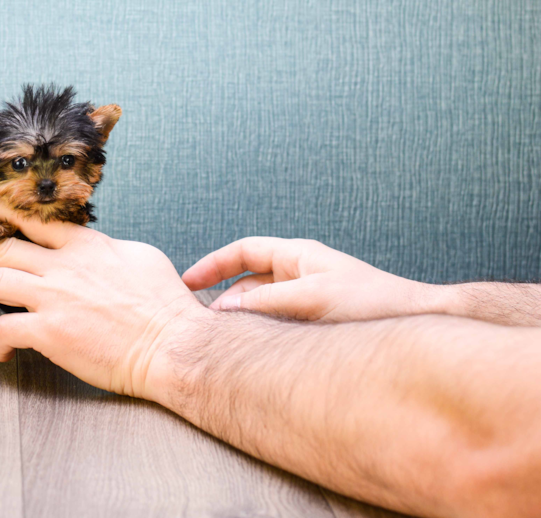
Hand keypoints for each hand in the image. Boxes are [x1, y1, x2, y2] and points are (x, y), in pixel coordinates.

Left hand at [0, 186, 208, 399]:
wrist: (174, 344)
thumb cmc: (166, 306)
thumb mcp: (140, 259)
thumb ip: (107, 250)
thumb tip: (95, 249)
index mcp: (86, 246)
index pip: (32, 219)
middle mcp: (64, 266)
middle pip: (2, 245)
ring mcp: (55, 297)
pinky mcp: (51, 331)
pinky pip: (7, 330)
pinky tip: (0, 350)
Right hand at [182, 237, 440, 321]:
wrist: (417, 321)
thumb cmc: (372, 302)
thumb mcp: (312, 297)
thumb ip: (265, 303)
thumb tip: (223, 313)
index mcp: (298, 256)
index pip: (243, 252)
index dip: (212, 265)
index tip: (185, 283)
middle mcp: (300, 274)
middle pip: (247, 283)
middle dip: (223, 301)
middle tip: (199, 323)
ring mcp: (308, 299)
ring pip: (261, 307)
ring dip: (242, 321)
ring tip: (221, 342)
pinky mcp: (316, 323)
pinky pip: (277, 324)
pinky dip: (260, 334)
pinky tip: (252, 352)